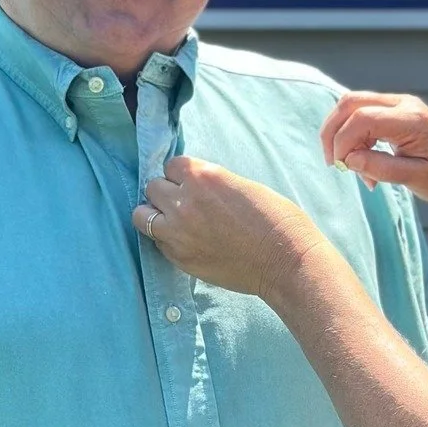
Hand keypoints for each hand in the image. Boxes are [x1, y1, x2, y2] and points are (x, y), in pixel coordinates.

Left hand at [132, 157, 323, 299]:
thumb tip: (194, 188)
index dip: (181, 175)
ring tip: (173, 222)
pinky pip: (156, 242)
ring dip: (155, 216)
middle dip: (166, 193)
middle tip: (183, 204)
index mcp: (204, 176)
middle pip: (153, 187)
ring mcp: (178, 232)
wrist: (285, 261)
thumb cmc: (276, 220)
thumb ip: (212, 184)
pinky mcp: (179, 257)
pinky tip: (185, 242)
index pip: (171, 165)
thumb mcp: (242, 186)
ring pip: (142, 215)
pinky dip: (165, 240)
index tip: (191, 183)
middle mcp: (184, 201)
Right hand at [319, 92, 427, 206]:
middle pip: (351, 103)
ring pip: (354, 107)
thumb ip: (381, 168)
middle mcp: (405, 104)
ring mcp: (401, 105)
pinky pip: (365, 117)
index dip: (342, 141)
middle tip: (332, 162)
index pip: (362, 118)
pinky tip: (365, 165)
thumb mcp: (416, 179)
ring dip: (345, 136)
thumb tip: (348, 159)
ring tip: (356, 170)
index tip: (340, 167)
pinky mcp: (398, 113)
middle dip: (333, 131)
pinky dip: (356, 139)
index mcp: (412, 119)